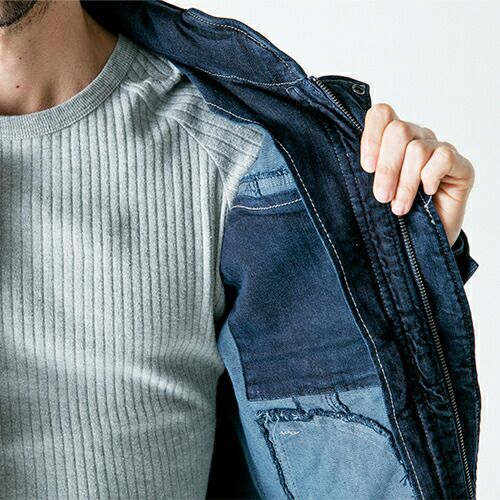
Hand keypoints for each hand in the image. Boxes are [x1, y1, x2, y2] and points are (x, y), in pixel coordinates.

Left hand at [360, 103, 474, 246]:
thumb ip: (363, 174)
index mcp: (391, 140)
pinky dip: (431, 177)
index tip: (366, 168)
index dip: (371, 137)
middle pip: (398, 131)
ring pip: (418, 149)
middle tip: (382, 197)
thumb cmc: (393, 216)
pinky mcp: (461, 165)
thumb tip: (351, 170)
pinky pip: (443, 158)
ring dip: (406, 183)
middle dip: (387, 168)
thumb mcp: (370, 194)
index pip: (382, 114)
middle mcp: (417, 138)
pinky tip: (427, 194)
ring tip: (399, 208)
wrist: (419, 244)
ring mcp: (439, 149)